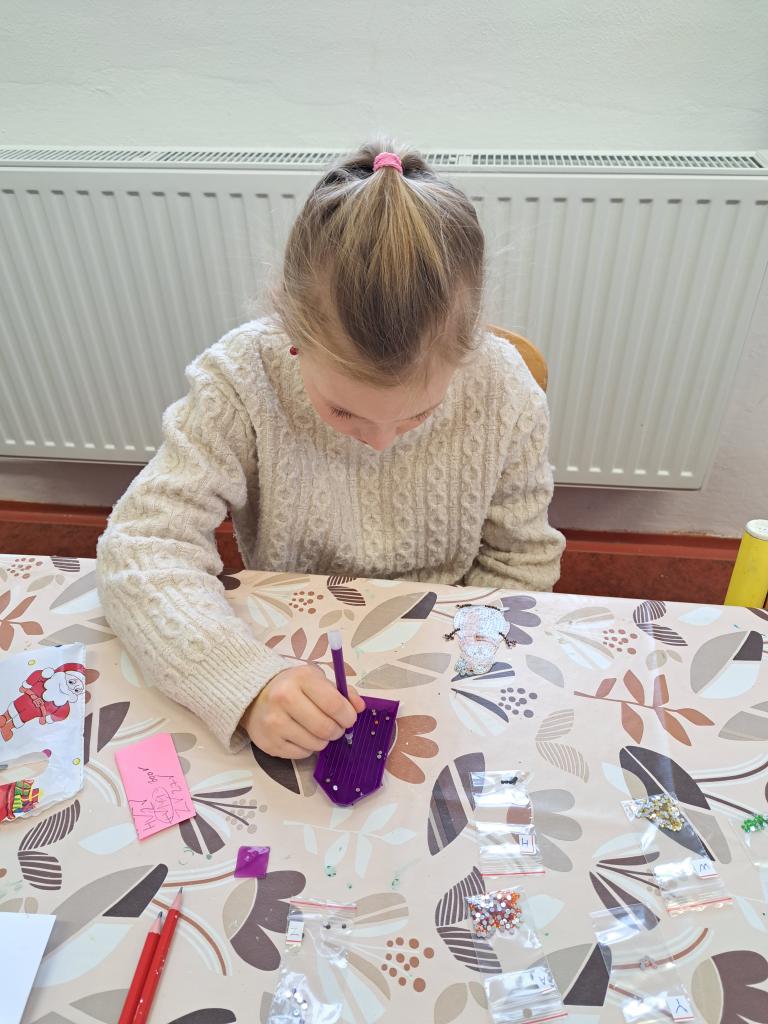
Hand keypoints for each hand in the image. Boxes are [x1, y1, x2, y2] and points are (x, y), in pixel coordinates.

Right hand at [243, 664, 364, 758]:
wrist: (255, 696)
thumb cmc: (293, 686)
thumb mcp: (316, 679)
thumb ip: (342, 691)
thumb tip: (360, 707)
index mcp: (301, 678)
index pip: (334, 704)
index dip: (348, 715)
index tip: (349, 717)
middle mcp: (284, 698)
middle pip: (326, 728)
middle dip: (338, 730)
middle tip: (336, 727)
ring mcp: (274, 722)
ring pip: (316, 744)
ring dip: (324, 740)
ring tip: (317, 730)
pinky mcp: (268, 742)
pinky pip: (301, 754)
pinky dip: (308, 748)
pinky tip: (302, 735)